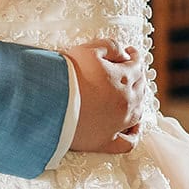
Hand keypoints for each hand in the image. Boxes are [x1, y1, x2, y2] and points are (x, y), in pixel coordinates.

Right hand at [65, 39, 145, 153]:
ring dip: (138, 101)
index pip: (136, 65)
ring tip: (130, 94)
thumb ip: (111, 47)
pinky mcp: (106, 141)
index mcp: (123, 79)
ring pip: (138, 112)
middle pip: (140, 87)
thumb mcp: (88, 50)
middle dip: (137, 76)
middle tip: (130, 70)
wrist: (48, 104)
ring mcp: (118, 124)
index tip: (130, 52)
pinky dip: (134, 134)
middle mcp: (126, 102)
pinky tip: (133, 127)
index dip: (134, 56)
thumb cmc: (66, 76)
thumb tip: (125, 54)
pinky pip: (128, 142)